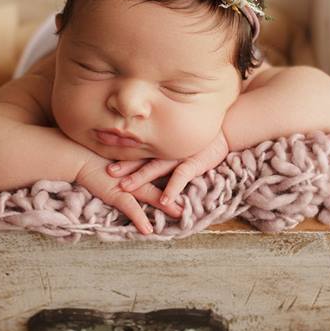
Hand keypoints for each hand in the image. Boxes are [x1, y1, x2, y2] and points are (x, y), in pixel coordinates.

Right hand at [75, 152, 184, 234]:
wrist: (77, 156)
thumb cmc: (93, 156)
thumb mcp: (116, 157)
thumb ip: (129, 160)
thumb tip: (137, 161)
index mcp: (138, 164)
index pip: (161, 169)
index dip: (176, 174)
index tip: (191, 177)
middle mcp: (136, 174)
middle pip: (163, 182)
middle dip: (179, 190)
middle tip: (196, 196)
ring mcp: (127, 184)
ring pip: (152, 195)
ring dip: (166, 205)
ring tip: (180, 214)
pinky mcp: (116, 193)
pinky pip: (131, 208)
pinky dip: (139, 219)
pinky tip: (148, 230)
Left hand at [106, 128, 230, 207]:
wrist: (225, 130)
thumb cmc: (200, 137)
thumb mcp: (177, 138)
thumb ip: (162, 144)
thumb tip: (144, 150)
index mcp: (161, 145)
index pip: (138, 149)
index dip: (121, 154)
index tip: (104, 157)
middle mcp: (166, 151)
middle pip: (140, 159)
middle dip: (124, 167)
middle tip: (107, 173)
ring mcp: (178, 157)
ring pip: (155, 168)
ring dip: (140, 177)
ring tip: (125, 187)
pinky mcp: (194, 164)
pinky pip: (181, 177)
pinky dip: (172, 189)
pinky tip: (165, 200)